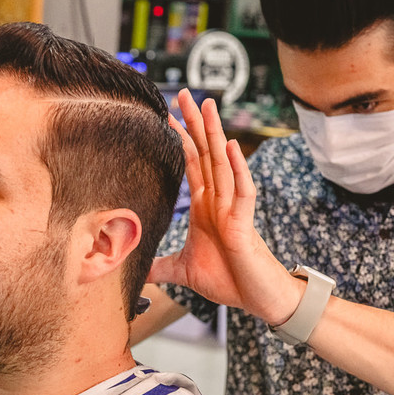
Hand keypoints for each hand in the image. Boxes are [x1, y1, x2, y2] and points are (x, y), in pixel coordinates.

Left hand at [148, 89, 302, 324]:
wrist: (258, 300)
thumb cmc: (230, 281)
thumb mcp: (183, 272)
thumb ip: (160, 267)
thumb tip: (135, 273)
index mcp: (205, 207)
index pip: (191, 164)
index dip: (180, 140)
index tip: (166, 115)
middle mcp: (219, 201)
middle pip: (206, 153)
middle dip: (194, 124)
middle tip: (183, 93)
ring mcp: (233, 209)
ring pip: (223, 164)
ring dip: (215, 134)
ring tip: (207, 106)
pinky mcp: (244, 224)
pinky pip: (242, 191)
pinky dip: (237, 168)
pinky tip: (230, 146)